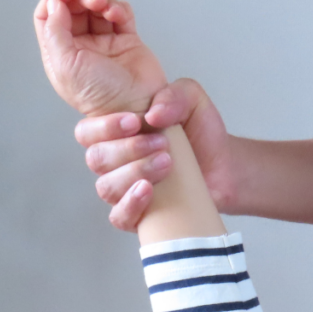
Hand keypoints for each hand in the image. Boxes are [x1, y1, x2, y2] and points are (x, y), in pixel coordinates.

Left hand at [34, 0, 167, 116]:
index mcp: (62, 55)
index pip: (48, 16)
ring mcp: (104, 43)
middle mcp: (81, 47)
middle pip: (73, 7)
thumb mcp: (66, 67)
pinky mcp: (126, 40)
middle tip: (91, 0)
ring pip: (96, 6)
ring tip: (106, 8)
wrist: (136, 109)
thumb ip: (54, 33)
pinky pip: (120, 13)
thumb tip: (54, 4)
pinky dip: (118, 8)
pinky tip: (118, 15)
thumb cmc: (102, 98)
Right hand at [75, 79, 235, 230]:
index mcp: (117, 133)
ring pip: (107, 186)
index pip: (87, 132)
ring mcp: (124, 190)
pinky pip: (119, 216)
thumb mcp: (192, 101)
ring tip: (166, 164)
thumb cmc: (202, 135)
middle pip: (96, 159)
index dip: (104, 127)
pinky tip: (148, 191)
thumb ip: (174, 95)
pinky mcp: (138, 215)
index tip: (135, 122)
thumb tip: (152, 114)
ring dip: (135, 172)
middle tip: (161, 144)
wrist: (224, 168)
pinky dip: (130, 205)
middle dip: (128, 149)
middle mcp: (115, 162)